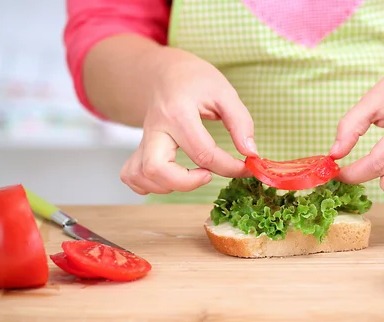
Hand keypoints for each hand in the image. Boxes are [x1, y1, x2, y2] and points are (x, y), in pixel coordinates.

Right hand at [121, 49, 257, 194]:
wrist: (164, 71)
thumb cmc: (195, 80)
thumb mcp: (224, 92)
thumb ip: (241, 122)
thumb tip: (251, 154)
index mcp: (178, 112)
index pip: (202, 153)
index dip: (229, 167)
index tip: (246, 167)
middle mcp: (155, 128)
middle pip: (156, 168)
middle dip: (186, 183)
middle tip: (208, 175)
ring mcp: (143, 140)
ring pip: (140, 176)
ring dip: (168, 187)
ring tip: (192, 176)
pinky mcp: (139, 148)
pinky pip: (132, 175)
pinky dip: (149, 185)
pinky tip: (171, 179)